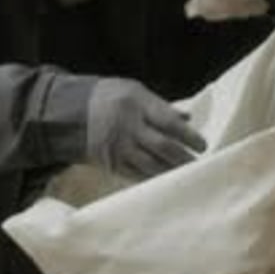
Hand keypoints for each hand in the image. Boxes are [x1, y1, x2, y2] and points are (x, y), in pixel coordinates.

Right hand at [86, 78, 205, 179]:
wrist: (71, 112)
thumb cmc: (110, 98)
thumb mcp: (134, 92)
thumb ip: (161, 106)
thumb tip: (187, 119)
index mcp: (137, 104)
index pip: (169, 122)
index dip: (189, 136)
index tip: (203, 145)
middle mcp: (128, 126)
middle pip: (162, 147)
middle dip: (183, 158)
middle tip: (197, 165)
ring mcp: (118, 146)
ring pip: (150, 164)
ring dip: (171, 172)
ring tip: (185, 176)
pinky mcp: (110, 163)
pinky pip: (136, 175)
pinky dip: (152, 179)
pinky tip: (165, 181)